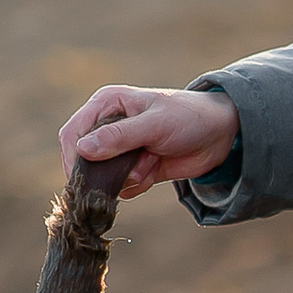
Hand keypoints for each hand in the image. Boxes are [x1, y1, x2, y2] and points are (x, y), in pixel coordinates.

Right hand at [58, 82, 239, 202]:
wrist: (220, 134)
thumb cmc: (187, 117)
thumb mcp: (154, 124)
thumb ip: (119, 137)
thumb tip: (83, 150)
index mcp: (106, 104)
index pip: (73, 132)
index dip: (73, 156)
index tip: (82, 177)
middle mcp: (108, 126)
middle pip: (83, 158)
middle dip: (103, 171)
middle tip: (127, 173)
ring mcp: (120, 150)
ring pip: (104, 176)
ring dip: (127, 177)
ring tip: (151, 162)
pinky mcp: (133, 168)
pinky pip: (123, 187)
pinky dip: (138, 184)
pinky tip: (156, 169)